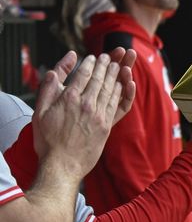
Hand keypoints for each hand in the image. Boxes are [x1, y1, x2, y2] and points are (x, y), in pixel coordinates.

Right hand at [32, 50, 135, 179]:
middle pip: (99, 79)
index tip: (93, 57)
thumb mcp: (39, 112)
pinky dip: (120, 91)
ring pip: (109, 89)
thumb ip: (47, 89)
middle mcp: (86, 104)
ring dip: (114, 75)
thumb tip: (55, 71)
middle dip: (105, 65)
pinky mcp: (107, 125)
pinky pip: (116, 102)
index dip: (90, 64)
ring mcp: (98, 114)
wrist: (62, 164)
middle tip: (109, 56)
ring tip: (117, 65)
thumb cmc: (47, 140)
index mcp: (69, 98)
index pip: (83, 74)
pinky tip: (122, 84)